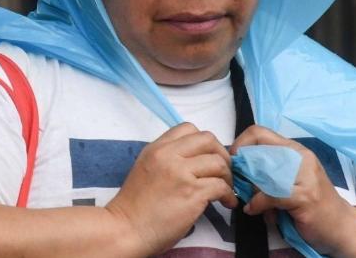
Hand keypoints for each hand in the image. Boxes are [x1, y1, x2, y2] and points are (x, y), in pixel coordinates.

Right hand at [106, 123, 238, 255]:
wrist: (126, 228)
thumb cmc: (136, 205)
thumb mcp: (145, 169)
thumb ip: (166, 159)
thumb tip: (195, 160)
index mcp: (156, 148)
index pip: (188, 128)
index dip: (204, 142)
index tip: (208, 157)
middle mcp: (167, 156)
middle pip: (208, 139)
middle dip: (222, 154)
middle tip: (222, 172)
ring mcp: (180, 173)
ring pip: (218, 162)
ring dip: (228, 177)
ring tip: (225, 190)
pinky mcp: (191, 193)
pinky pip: (221, 186)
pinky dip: (229, 195)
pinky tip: (226, 203)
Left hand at [232, 126, 355, 257]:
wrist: (344, 228)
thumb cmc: (311, 205)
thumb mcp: (288, 180)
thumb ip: (267, 169)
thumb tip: (236, 166)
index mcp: (295, 150)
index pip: (259, 132)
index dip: (240, 144)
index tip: (234, 162)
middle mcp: (301, 158)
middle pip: (256, 151)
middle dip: (243, 172)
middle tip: (242, 187)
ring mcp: (305, 176)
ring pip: (261, 174)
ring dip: (251, 191)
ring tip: (254, 203)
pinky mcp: (305, 196)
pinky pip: (269, 195)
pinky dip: (257, 204)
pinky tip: (255, 210)